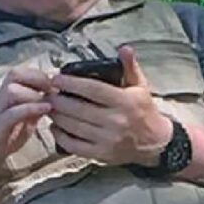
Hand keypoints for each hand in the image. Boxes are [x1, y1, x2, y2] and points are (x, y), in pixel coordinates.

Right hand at [0, 67, 52, 178]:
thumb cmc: (2, 141)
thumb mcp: (24, 124)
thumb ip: (35, 112)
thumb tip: (52, 101)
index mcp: (5, 97)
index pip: (20, 73)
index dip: (39, 74)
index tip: (55, 84)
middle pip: (14, 74)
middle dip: (37, 77)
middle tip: (53, 88)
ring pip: (12, 90)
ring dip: (34, 93)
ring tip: (50, 102)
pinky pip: (12, 112)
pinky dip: (30, 108)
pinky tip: (46, 109)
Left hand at [48, 46, 172, 165]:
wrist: (155, 142)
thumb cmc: (144, 111)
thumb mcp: (140, 86)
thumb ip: (130, 67)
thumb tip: (125, 48)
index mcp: (125, 102)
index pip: (92, 89)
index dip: (70, 83)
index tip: (56, 79)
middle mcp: (116, 121)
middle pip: (78, 108)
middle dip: (58, 99)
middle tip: (48, 93)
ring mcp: (108, 140)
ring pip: (73, 126)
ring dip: (56, 116)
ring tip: (49, 107)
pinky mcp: (102, 154)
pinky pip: (75, 145)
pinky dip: (60, 136)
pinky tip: (55, 127)